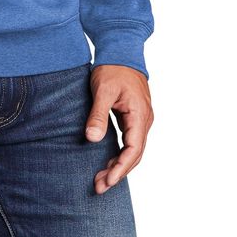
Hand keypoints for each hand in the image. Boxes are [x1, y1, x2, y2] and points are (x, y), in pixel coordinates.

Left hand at [84, 64, 153, 194]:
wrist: (121, 49)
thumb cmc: (113, 68)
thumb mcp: (103, 90)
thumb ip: (98, 114)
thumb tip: (92, 139)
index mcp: (140, 115)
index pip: (133, 149)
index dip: (121, 168)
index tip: (107, 181)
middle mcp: (144, 120)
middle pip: (134, 154)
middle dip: (118, 172)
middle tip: (99, 186)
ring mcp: (140, 119)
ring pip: (132, 149)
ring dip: (118, 165)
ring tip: (101, 179)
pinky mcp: (134, 117)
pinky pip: (130, 141)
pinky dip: (120, 153)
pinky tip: (108, 161)